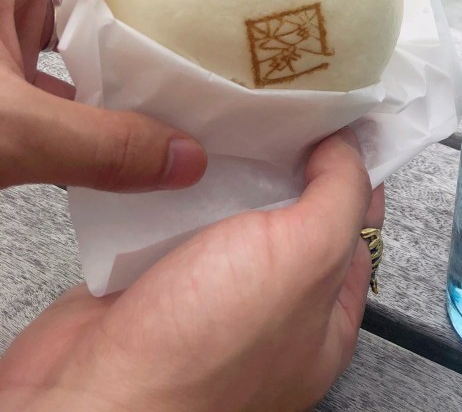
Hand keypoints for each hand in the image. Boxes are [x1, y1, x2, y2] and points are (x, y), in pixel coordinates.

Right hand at [0, 131, 383, 411]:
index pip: (355, 221)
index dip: (356, 163)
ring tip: (235, 101)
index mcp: (324, 314)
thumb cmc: (209, 349)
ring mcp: (210, 292)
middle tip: (284, 91)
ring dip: (231, 162)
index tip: (344, 106)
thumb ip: (338, 197)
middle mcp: (272, 304)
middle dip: (290, 153)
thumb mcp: (307, 259)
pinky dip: (177, 181)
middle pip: (292, 209)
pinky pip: (173, 215)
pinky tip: (182, 140)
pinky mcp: (154, 278)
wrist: (94, 399)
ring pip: (231, 209)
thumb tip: (349, 145)